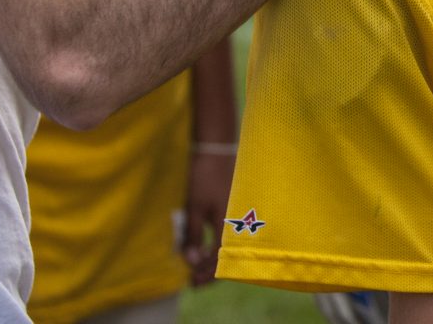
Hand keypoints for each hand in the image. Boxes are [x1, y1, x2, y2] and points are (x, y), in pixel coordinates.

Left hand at [182, 150, 235, 285]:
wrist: (217, 151)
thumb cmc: (204, 179)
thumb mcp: (194, 210)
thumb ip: (194, 237)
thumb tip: (192, 262)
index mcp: (230, 226)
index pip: (220, 260)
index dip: (205, 274)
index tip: (191, 282)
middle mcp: (241, 224)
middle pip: (227, 256)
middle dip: (210, 270)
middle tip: (193, 280)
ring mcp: (241, 215)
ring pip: (229, 245)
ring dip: (213, 258)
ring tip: (197, 264)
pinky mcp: (238, 208)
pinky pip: (230, 233)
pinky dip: (219, 244)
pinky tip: (208, 245)